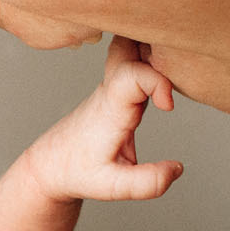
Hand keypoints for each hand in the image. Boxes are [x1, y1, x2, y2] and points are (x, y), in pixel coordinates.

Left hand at [20, 37, 182, 204]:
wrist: (50, 163)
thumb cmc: (78, 172)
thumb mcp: (112, 187)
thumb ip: (146, 183)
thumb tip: (179, 168)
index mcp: (110, 108)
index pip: (134, 74)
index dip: (158, 82)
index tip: (169, 107)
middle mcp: (110, 89)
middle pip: (128, 43)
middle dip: (154, 43)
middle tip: (179, 62)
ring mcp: (112, 84)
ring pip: (129, 43)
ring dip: (151, 43)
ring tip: (176, 60)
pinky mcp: (116, 86)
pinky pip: (133, 56)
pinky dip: (150, 52)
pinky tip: (166, 64)